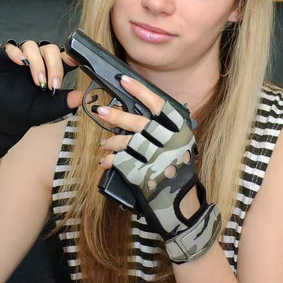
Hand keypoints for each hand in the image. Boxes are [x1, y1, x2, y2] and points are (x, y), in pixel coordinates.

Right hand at [0, 39, 89, 158]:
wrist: (2, 120)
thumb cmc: (26, 112)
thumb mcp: (52, 107)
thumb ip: (70, 100)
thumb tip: (91, 97)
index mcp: (50, 68)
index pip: (64, 55)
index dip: (72, 55)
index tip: (76, 61)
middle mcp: (37, 60)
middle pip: (50, 49)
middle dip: (54, 65)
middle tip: (53, 84)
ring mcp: (20, 57)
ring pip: (32, 46)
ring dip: (37, 62)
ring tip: (38, 81)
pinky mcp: (2, 56)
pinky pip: (10, 46)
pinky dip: (16, 52)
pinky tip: (20, 62)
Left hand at [96, 75, 201, 231]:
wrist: (181, 202)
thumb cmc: (178, 167)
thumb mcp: (180, 143)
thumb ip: (165, 127)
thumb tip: (139, 109)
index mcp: (179, 130)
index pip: (159, 104)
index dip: (140, 91)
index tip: (124, 81)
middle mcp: (168, 141)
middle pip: (138, 122)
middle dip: (117, 115)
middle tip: (101, 111)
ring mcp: (156, 158)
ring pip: (127, 142)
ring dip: (111, 141)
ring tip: (104, 143)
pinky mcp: (144, 173)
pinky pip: (121, 161)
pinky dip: (110, 160)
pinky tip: (105, 161)